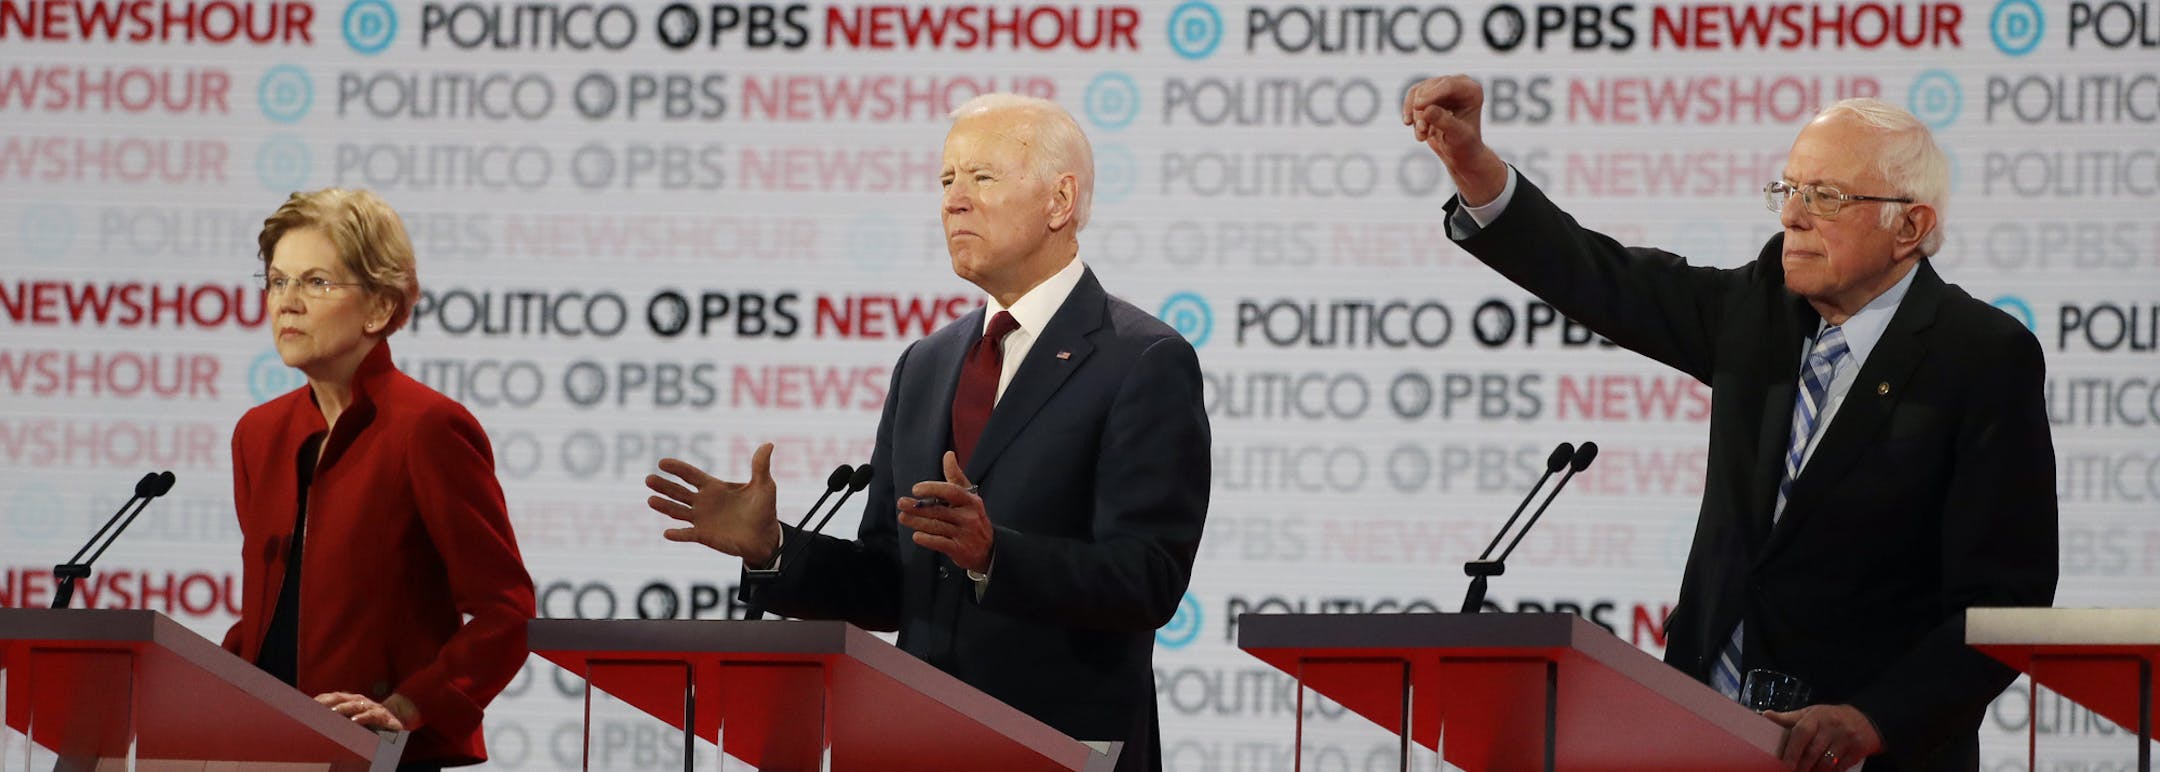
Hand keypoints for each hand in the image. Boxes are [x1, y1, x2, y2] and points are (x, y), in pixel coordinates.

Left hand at [315, 692, 413, 730]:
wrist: (396, 721)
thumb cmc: (370, 722)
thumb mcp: (352, 719)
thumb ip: (339, 717)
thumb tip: (317, 717)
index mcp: (351, 700)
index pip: (333, 696)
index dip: (322, 699)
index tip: (307, 704)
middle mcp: (360, 701)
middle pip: (342, 698)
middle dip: (329, 702)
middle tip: (316, 707)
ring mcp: (372, 707)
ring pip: (356, 705)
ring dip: (344, 708)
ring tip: (333, 712)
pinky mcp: (383, 716)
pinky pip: (372, 715)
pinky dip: (363, 717)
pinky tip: (354, 721)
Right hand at [648, 443, 782, 565]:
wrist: (765, 536)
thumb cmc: (764, 509)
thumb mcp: (764, 486)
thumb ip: (761, 466)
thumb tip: (768, 444)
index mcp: (714, 487)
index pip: (690, 475)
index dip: (677, 468)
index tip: (662, 462)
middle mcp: (703, 502)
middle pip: (678, 492)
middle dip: (663, 486)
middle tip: (648, 479)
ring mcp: (701, 519)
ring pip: (677, 512)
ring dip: (664, 506)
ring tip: (650, 500)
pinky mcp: (704, 536)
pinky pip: (687, 535)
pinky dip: (678, 535)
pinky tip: (667, 533)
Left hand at [898, 451, 993, 571]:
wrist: (989, 548)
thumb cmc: (973, 517)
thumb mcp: (969, 496)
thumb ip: (956, 476)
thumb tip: (948, 455)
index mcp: (971, 501)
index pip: (951, 491)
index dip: (933, 488)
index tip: (916, 489)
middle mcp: (969, 517)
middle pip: (939, 510)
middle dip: (918, 507)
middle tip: (901, 503)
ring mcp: (964, 534)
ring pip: (937, 526)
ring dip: (917, 522)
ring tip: (903, 517)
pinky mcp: (959, 550)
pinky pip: (940, 543)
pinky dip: (927, 540)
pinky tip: (916, 536)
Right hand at [1400, 74, 1508, 204]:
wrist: (1460, 153)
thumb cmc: (1464, 145)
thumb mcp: (1457, 136)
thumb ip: (1444, 122)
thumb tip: (1426, 110)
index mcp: (1472, 91)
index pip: (1448, 85)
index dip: (1431, 94)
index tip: (1417, 107)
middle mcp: (1458, 84)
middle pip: (1430, 87)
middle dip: (1421, 110)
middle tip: (1422, 132)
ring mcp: (1443, 88)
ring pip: (1418, 93)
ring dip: (1416, 116)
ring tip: (1422, 136)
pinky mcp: (1430, 94)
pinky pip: (1412, 97)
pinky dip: (1409, 113)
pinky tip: (1413, 128)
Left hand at [1765, 704, 1882, 771]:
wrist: (1865, 719)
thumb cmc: (1830, 718)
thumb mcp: (1810, 714)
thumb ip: (1789, 718)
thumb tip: (1765, 715)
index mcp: (1817, 716)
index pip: (1801, 733)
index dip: (1792, 751)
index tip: (1784, 765)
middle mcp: (1832, 725)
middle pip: (1813, 752)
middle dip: (1801, 767)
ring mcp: (1847, 738)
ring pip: (1826, 763)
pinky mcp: (1859, 749)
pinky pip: (1840, 767)